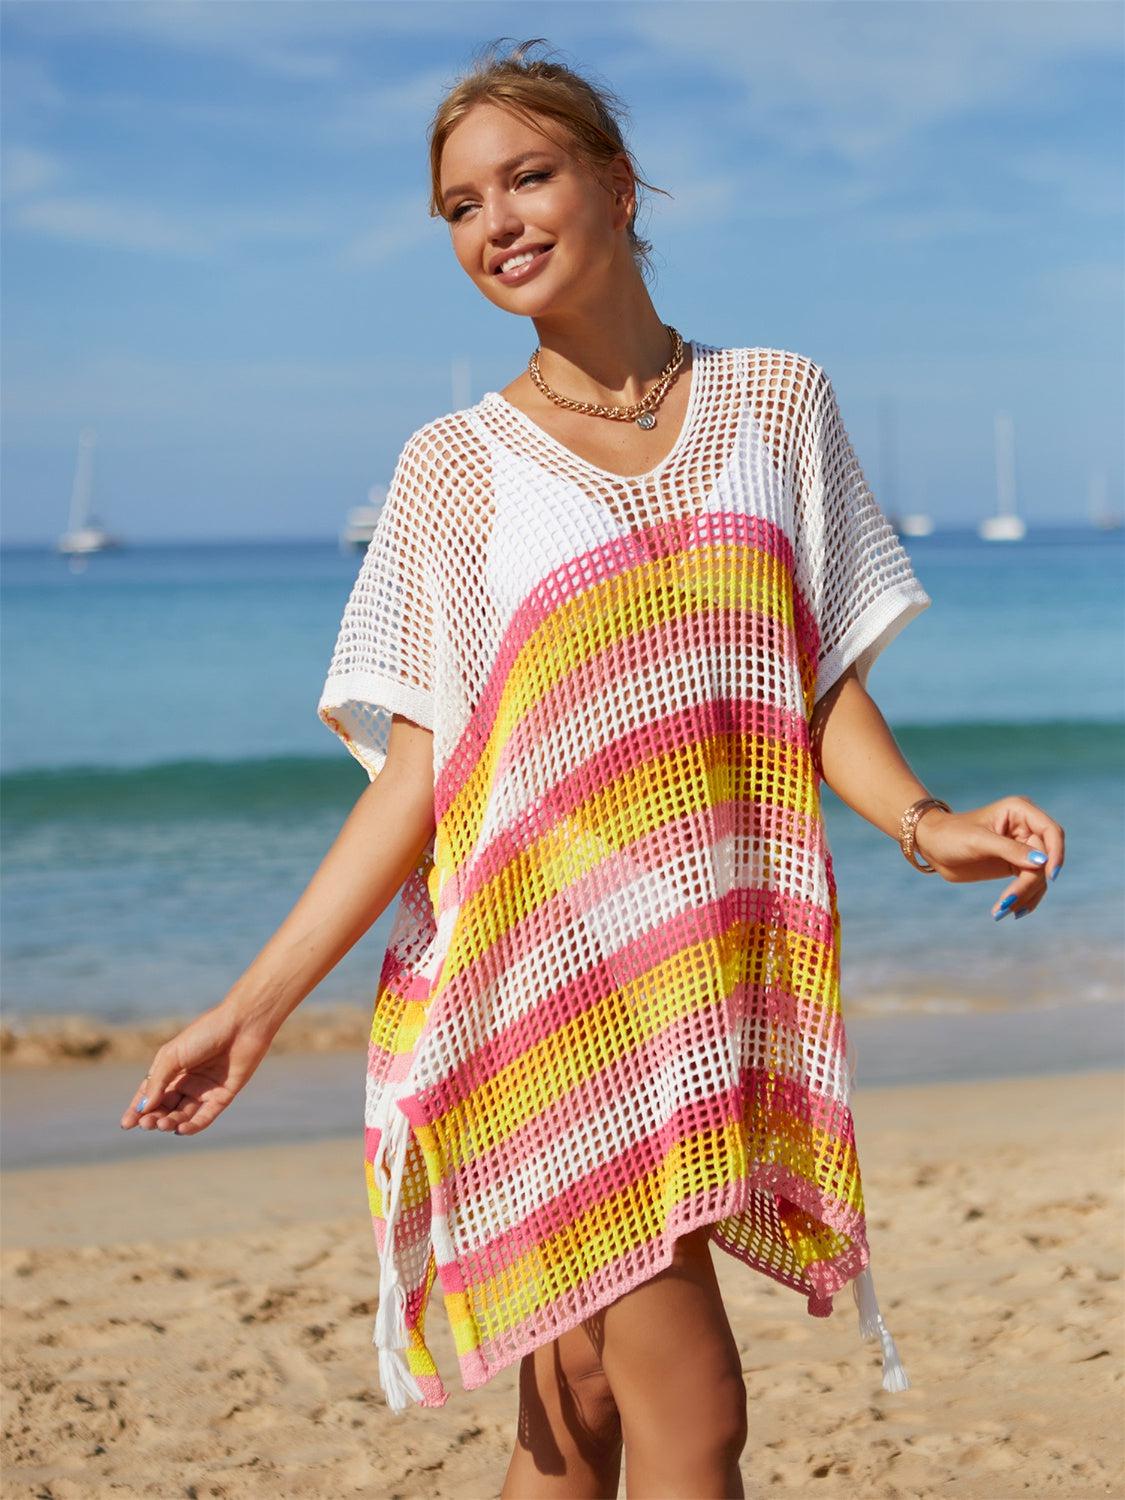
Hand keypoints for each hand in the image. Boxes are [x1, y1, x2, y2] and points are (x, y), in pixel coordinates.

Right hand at [118, 1001, 276, 1135]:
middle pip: (166, 1106)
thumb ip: (157, 1082)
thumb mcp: (173, 1055)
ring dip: (171, 1122)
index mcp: (172, 1067)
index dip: (138, 1109)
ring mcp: (205, 1089)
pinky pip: (205, 1116)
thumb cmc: (206, 1033)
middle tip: (147, 1123)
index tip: (126, 1124)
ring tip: (162, 1124)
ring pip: (183, 1114)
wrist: (242, 1024)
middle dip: (154, 1117)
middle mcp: (188, 1080)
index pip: (151, 1094)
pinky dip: (193, 1125)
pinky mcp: (223, 1096)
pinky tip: (181, 1129)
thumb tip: (142, 1108)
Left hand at [912, 795, 1064, 919]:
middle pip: (1046, 859)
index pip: (1051, 832)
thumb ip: (1010, 850)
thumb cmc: (951, 835)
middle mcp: (1026, 827)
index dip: (1056, 853)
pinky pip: (1031, 883)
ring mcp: (1022, 847)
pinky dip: (1025, 898)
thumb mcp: (979, 841)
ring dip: (1026, 895)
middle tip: (1008, 902)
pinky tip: (1013, 911)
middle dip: (1030, 882)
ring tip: (1003, 911)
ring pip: (1040, 874)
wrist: (932, 846)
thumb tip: (1042, 861)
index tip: (1049, 876)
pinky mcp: (1016, 865)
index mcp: (1020, 811)